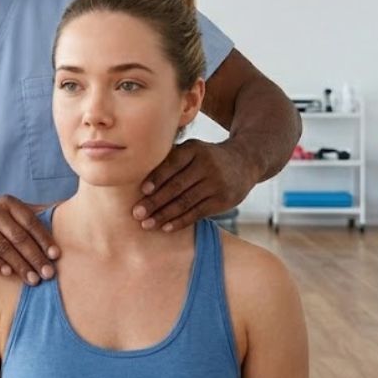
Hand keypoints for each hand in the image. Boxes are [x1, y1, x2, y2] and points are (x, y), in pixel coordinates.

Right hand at [0, 195, 57, 283]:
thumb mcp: (8, 210)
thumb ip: (32, 213)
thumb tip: (65, 210)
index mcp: (7, 203)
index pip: (30, 221)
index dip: (44, 238)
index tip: (56, 256)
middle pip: (17, 236)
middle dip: (35, 256)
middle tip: (48, 274)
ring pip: (1, 246)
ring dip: (19, 264)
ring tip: (32, 280)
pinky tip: (8, 274)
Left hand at [133, 139, 255, 232]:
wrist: (244, 162)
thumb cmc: (204, 157)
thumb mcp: (191, 149)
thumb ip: (169, 157)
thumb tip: (133, 170)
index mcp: (194, 149)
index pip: (173, 164)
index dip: (157, 177)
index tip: (142, 190)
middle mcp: (207, 165)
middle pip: (177, 186)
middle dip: (155, 201)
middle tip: (136, 213)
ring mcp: (217, 184)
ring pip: (186, 202)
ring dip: (164, 215)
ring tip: (146, 224)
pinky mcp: (223, 200)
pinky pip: (198, 213)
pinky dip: (180, 221)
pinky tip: (165, 227)